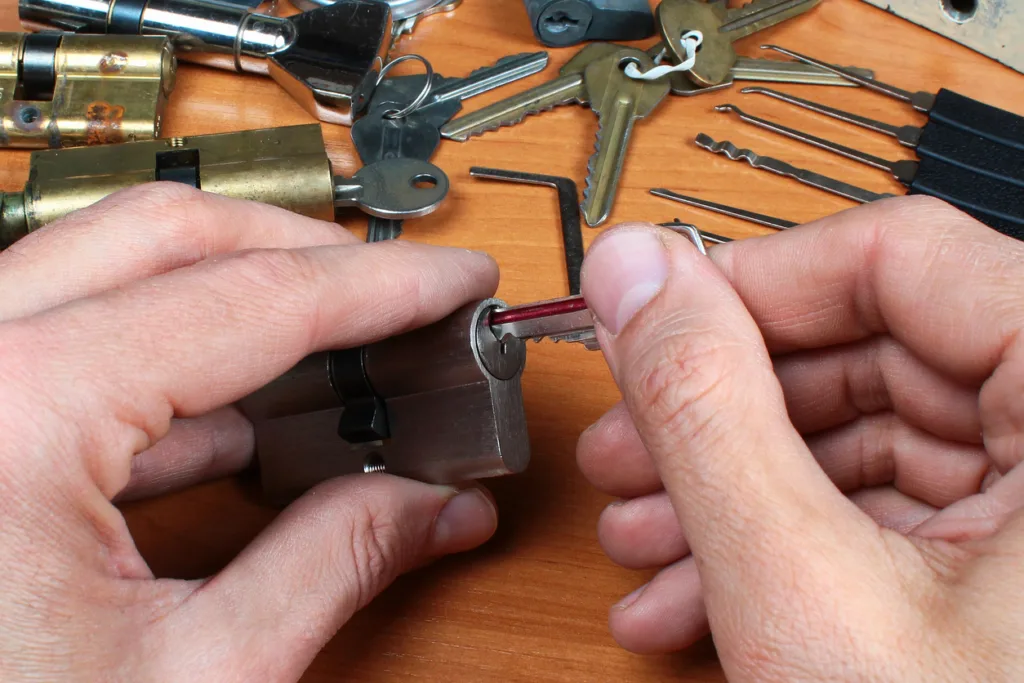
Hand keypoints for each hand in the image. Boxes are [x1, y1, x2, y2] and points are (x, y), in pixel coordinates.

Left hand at [0, 184, 498, 680]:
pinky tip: (240, 417)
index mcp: (14, 416)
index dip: (382, 286)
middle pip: (166, 235)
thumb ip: (332, 567)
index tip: (449, 279)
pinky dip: (165, 364)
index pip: (253, 300)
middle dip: (303, 253)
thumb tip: (432, 510)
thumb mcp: (188, 680)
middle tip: (395, 289)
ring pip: (107, 270)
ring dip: (235, 299)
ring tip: (338, 347)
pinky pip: (64, 348)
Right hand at [577, 197, 1023, 677]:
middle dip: (721, 412)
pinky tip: (694, 597)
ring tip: (639, 540)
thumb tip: (635, 272)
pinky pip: (888, 518)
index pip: (897, 255)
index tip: (647, 323)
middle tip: (625, 452)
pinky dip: (784, 548)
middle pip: (871, 353)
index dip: (748, 286)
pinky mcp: (1020, 573)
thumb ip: (705, 407)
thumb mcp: (804, 588)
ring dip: (734, 490)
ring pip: (867, 442)